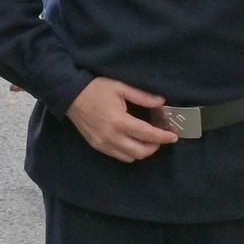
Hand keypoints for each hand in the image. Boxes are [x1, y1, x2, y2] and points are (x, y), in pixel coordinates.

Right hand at [65, 77, 182, 162]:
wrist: (69, 95)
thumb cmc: (95, 88)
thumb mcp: (120, 86)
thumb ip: (142, 96)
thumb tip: (161, 102)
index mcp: (119, 121)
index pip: (147, 135)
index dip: (163, 137)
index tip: (173, 136)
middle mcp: (111, 137)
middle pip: (140, 151)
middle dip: (154, 147)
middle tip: (161, 137)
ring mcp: (102, 144)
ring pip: (130, 157)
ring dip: (142, 151)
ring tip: (147, 140)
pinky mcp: (96, 146)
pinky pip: (118, 156)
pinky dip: (129, 152)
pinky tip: (132, 141)